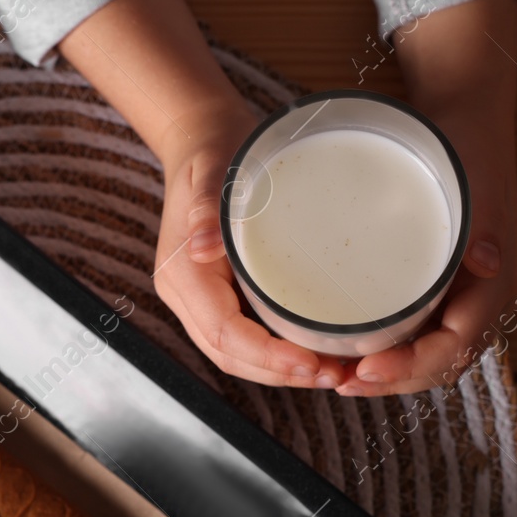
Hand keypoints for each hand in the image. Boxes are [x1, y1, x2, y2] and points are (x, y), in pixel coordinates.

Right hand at [152, 103, 346, 387]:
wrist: (201, 141)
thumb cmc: (214, 152)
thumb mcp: (213, 170)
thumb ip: (208, 205)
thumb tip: (202, 245)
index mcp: (183, 273)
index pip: (223, 334)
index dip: (266, 357)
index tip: (310, 364)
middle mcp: (185, 295)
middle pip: (230, 355)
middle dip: (279, 374)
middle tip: (333, 375)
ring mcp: (198, 299)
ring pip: (235, 355)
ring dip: (279, 371)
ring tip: (331, 371)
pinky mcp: (217, 296)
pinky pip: (243, 338)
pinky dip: (275, 353)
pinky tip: (312, 352)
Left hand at [341, 0, 516, 397]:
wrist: (465, 117)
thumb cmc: (467, 149)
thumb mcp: (475, 184)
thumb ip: (481, 226)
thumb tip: (486, 262)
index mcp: (496, 285)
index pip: (454, 348)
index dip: (410, 368)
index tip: (365, 369)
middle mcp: (484, 299)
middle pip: (438, 363)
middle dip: (391, 380)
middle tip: (340, 381)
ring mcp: (464, 296)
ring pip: (427, 355)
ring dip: (388, 373)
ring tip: (341, 375)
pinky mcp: (442, 287)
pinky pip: (420, 334)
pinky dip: (390, 351)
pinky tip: (355, 350)